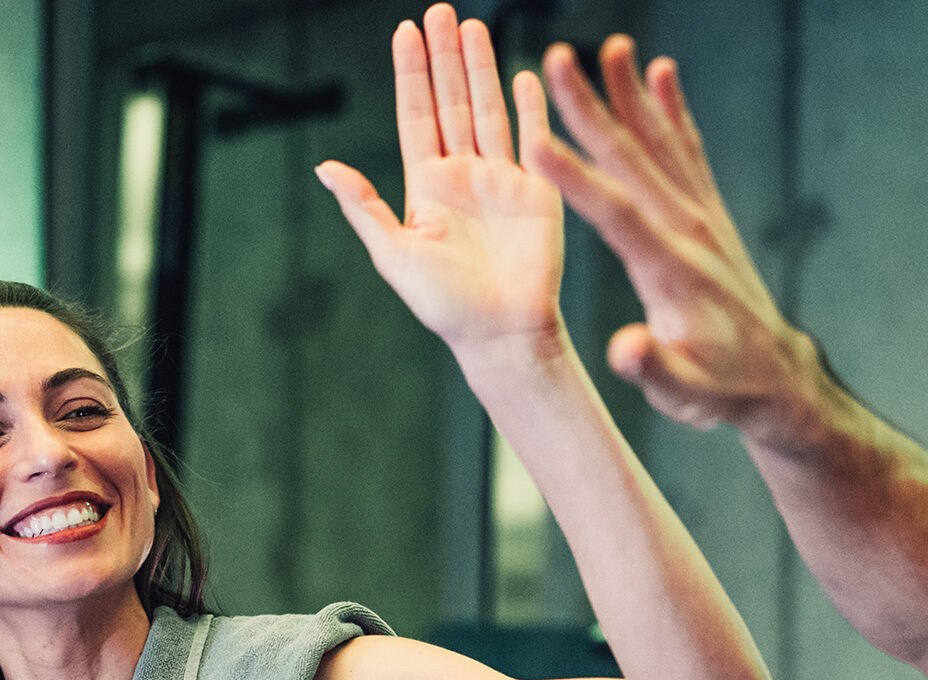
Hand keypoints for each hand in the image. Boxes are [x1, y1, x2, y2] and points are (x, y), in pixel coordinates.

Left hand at [315, 4, 564, 357]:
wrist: (501, 333)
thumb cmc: (445, 305)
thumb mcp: (393, 255)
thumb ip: (364, 207)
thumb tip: (324, 166)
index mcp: (428, 188)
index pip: (417, 118)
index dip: (411, 75)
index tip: (405, 31)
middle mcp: (464, 177)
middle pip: (452, 103)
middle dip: (445, 58)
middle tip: (440, 11)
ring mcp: (502, 181)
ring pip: (489, 112)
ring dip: (482, 70)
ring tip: (473, 27)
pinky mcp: (537, 193)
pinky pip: (532, 139)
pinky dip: (530, 107)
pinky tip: (523, 74)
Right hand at [534, 35, 817, 431]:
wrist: (775, 376)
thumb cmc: (722, 387)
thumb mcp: (685, 393)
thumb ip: (654, 368)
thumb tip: (625, 349)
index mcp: (672, 272)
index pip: (618, 215)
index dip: (576, 178)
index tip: (536, 139)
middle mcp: (691, 233)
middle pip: (636, 162)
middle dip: (594, 109)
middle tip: (560, 57)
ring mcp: (704, 220)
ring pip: (663, 146)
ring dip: (633, 96)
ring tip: (612, 45)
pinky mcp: (710, 218)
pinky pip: (690, 155)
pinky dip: (675, 114)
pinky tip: (662, 77)